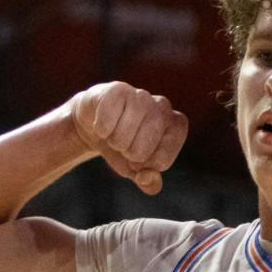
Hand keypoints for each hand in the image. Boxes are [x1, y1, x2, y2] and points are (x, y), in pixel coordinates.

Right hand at [67, 81, 187, 195]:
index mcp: (176, 125)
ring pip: (125, 134)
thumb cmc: (123, 146)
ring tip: (114, 134)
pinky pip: (107, 120)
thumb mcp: (137, 169)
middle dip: (129, 154)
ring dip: (114, 141)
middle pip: (143, 147)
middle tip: (125, 145)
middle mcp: (163, 106)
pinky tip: (103, 123)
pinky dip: (101, 129)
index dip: (146, 165)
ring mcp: (141, 95)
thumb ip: (149, 181)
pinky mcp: (117, 90)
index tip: (140, 158)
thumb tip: (148, 178)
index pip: (162, 159)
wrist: (96, 125)